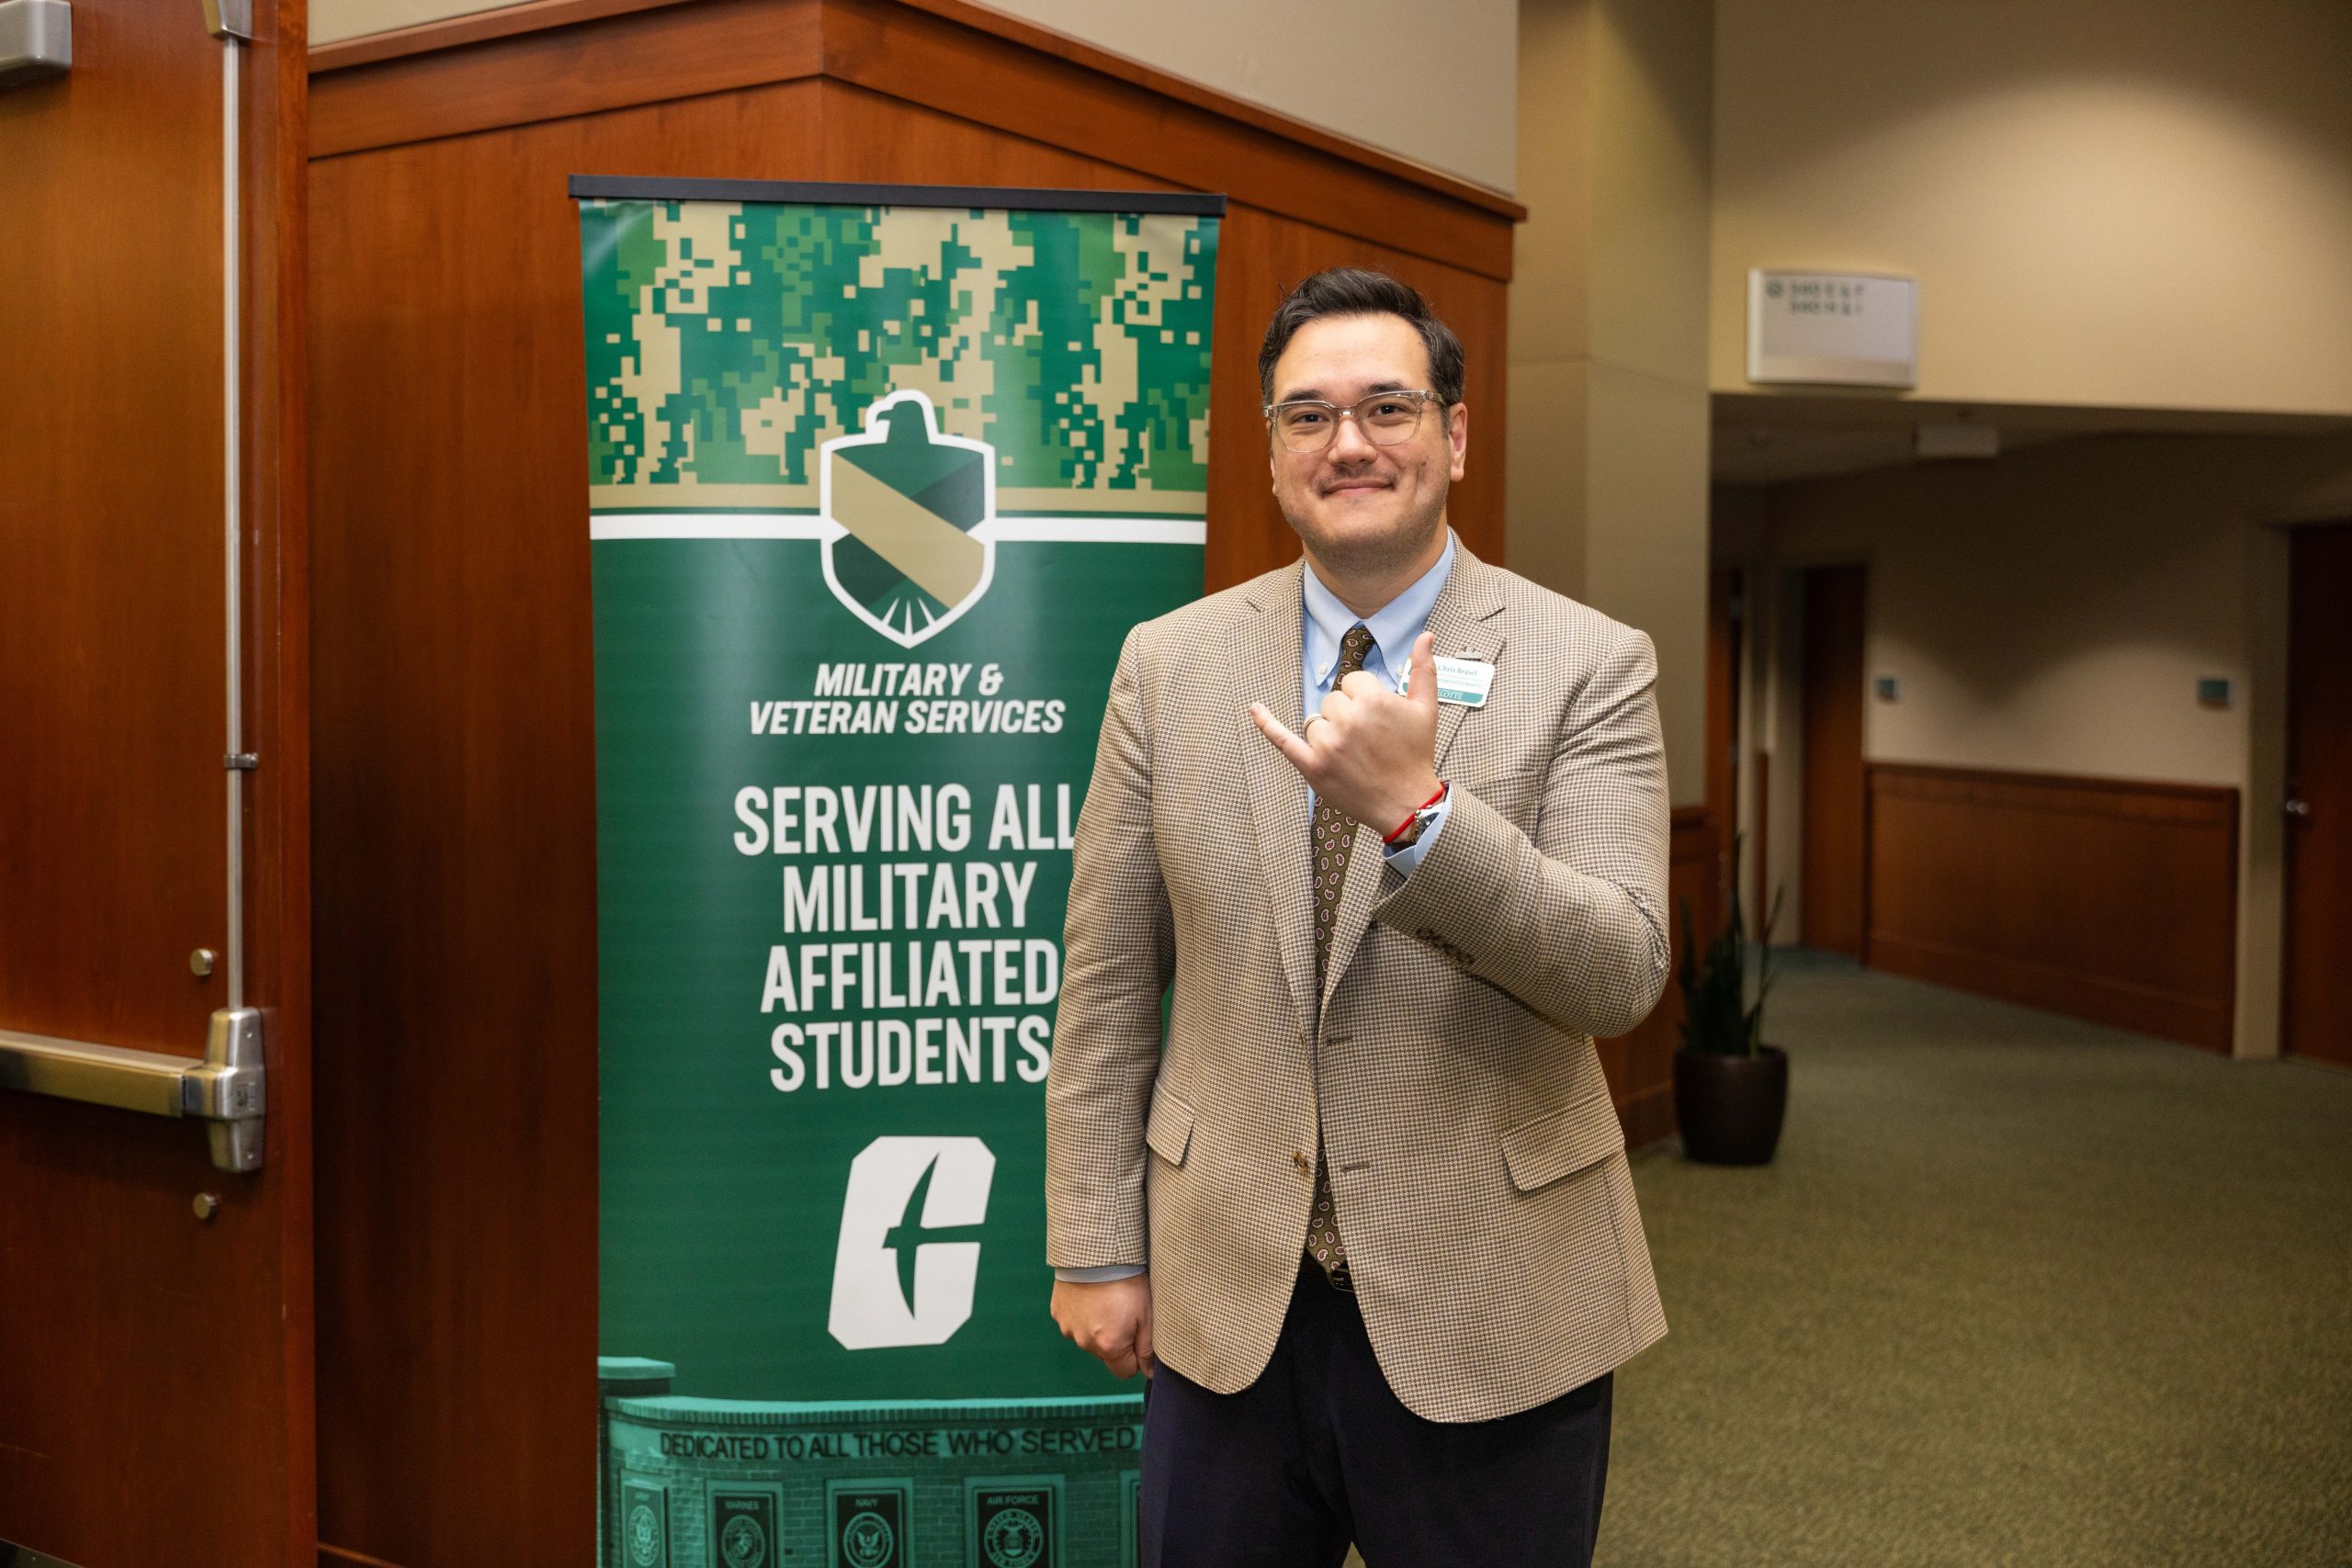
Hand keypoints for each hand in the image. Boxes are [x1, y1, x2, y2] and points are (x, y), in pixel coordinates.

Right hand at [1051, 1273, 1154, 1377]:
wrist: (1095, 1252)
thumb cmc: (1126, 1282)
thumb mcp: (1146, 1315)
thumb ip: (1147, 1349)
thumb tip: (1150, 1373)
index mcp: (1109, 1347)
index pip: (1125, 1371)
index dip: (1134, 1356)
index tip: (1137, 1334)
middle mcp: (1085, 1343)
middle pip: (1105, 1354)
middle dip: (1115, 1341)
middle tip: (1123, 1312)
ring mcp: (1068, 1328)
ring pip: (1088, 1339)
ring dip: (1097, 1327)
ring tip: (1105, 1301)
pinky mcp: (1058, 1313)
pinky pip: (1073, 1322)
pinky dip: (1082, 1315)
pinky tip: (1090, 1296)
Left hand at [1250, 630, 1441, 832]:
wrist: (1407, 802)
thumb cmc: (1416, 754)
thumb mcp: (1426, 709)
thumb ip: (1423, 670)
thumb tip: (1425, 636)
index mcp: (1373, 700)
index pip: (1352, 682)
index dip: (1364, 698)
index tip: (1377, 720)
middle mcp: (1348, 719)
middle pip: (1332, 701)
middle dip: (1346, 715)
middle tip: (1367, 740)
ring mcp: (1327, 744)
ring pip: (1315, 721)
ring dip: (1329, 732)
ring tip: (1352, 754)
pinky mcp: (1312, 765)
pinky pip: (1283, 739)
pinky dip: (1266, 723)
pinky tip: (1254, 708)